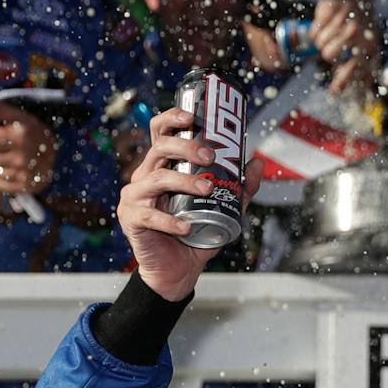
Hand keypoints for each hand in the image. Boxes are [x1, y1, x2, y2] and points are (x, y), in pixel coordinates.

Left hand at [0, 94, 57, 193]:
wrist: (60, 156)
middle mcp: (24, 155)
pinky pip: (0, 184)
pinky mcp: (25, 186)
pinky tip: (13, 171)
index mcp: (21, 135)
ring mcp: (25, 172)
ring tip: (11, 160)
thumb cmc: (33, 134)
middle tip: (5, 149)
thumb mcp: (18, 117)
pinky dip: (3, 179)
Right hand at [119, 107, 227, 298]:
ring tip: (208, 189)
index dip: (172, 118)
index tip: (193, 116)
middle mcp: (145, 176)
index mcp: (163, 167)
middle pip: (159, 148)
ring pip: (156, 178)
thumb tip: (257, 164)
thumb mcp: (223, 209)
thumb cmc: (196, 235)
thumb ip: (239, 188)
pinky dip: (170, 221)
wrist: (177, 270)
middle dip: (186, 147)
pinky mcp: (131, 219)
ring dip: (184, 181)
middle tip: (210, 156)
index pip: (160, 132)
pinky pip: (149, 215)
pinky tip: (186, 227)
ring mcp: (135, 196)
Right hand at [311, 0, 381, 94]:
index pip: (355, 66)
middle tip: (333, 46)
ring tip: (330, 34)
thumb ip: (361, 68)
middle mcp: (357, 31)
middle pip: (329, 55)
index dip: (343, 81)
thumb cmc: (360, 27)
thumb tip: (354, 88)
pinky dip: (315, 32)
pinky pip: (314, 31)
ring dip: (321, 42)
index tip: (334, 92)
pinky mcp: (330, 8)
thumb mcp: (367, 46)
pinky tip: (325, 26)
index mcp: (369, 43)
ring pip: (320, 43)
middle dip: (328, 54)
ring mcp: (343, 19)